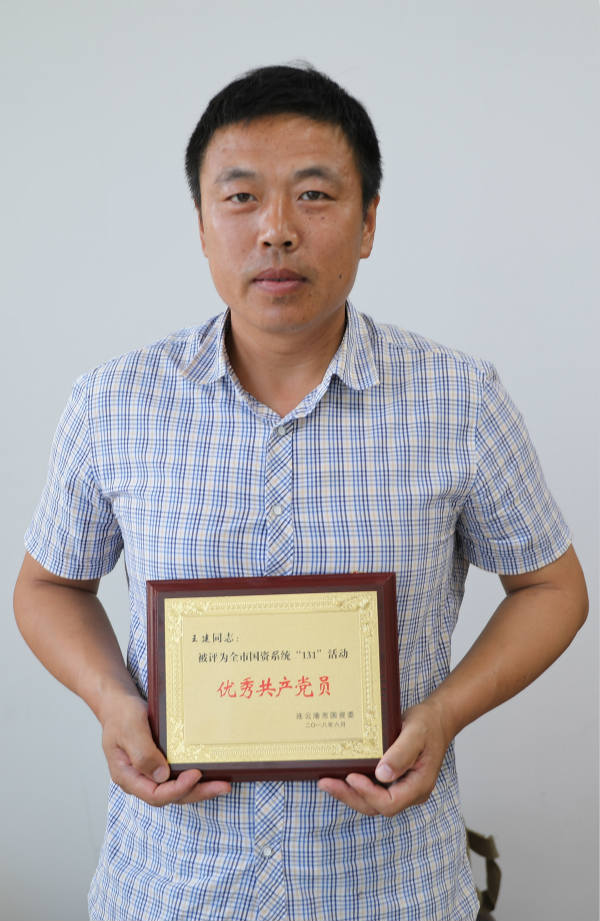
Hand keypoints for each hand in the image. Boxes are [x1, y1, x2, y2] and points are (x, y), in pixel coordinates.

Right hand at [101, 690, 230, 805]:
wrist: (119, 704)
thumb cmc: (121, 714)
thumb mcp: (130, 728)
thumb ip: (142, 753)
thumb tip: (161, 776)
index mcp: (127, 776)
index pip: (154, 794)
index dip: (177, 789)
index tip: (196, 774)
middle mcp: (139, 780)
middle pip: (170, 796)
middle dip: (197, 792)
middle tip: (222, 786)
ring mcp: (149, 774)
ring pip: (176, 789)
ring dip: (199, 788)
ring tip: (223, 784)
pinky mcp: (159, 765)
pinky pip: (177, 776)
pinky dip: (194, 778)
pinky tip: (210, 773)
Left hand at [317, 698, 452, 815]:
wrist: (436, 719)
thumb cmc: (428, 724)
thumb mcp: (416, 733)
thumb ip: (401, 754)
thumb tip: (382, 774)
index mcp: (419, 785)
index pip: (390, 802)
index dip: (368, 794)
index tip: (351, 777)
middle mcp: (410, 792)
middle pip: (377, 807)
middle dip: (350, 796)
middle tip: (326, 783)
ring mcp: (401, 788)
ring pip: (372, 802)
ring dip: (349, 794)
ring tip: (326, 782)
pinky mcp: (393, 781)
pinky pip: (372, 791)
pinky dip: (354, 786)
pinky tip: (338, 776)